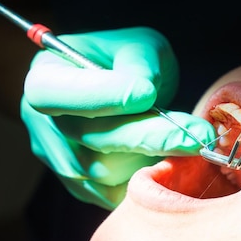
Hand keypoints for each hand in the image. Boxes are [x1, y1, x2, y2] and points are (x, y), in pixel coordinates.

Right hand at [22, 27, 214, 209]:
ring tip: (192, 143)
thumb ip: (139, 62)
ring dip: (154, 159)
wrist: (129, 94)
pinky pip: (119, 195)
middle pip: (89, 140)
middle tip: (196, 135)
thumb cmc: (130, 63)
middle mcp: (44, 124)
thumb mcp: (140, 45)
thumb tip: (144, 93)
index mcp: (46, 77)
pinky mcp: (86, 190)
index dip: (98, 96)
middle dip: (148, 137)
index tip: (146, 94)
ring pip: (107, 173)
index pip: (53, 93)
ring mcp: (63, 162)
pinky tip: (178, 162)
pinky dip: (151, 181)